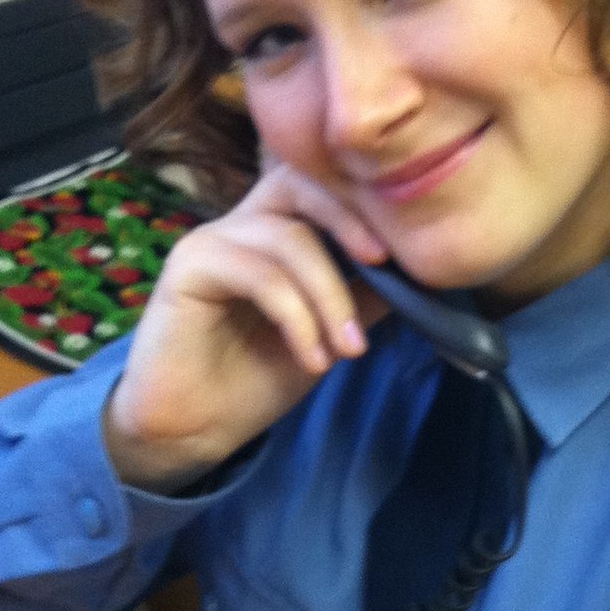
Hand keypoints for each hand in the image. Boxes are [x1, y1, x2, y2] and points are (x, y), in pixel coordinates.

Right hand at [103, 163, 391, 490]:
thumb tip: (421, 272)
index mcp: (276, 227)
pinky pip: (259, 276)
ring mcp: (213, 239)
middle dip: (349, 217)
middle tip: (384, 262)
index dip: (365, 202)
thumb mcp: (329, 332)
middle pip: (300, 182)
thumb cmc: (257, 376)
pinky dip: (297, 318)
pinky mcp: (189, 266)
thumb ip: (366, 296)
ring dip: (331, 296)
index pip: (323, 184)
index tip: (408, 249)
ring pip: (289, 239)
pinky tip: (313, 359)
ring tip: (349, 349)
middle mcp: (242, 222)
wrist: (193, 428)